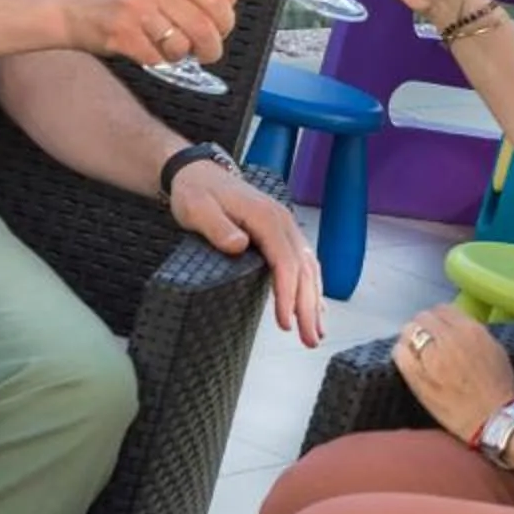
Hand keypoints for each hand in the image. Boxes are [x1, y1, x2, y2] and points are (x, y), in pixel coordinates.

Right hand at [65, 0, 232, 68]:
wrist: (69, 7)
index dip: (225, 21)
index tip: (221, 31)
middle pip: (204, 26)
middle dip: (212, 47)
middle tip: (207, 54)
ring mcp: (137, 9)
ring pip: (182, 46)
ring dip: (180, 56)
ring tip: (170, 51)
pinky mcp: (122, 34)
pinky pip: (156, 58)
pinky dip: (157, 62)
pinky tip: (147, 52)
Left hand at [168, 163, 324, 345]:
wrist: (198, 173)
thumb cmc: (197, 193)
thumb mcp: (198, 208)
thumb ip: (218, 227)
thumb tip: (239, 245)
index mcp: (266, 217)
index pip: (284, 261)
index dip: (287, 294)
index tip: (285, 323)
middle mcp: (283, 222)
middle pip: (303, 269)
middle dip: (308, 307)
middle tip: (310, 340)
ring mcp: (285, 227)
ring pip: (309, 268)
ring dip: (314, 301)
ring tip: (316, 333)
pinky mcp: (281, 234)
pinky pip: (304, 263)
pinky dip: (312, 287)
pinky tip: (315, 307)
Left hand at [395, 303, 513, 440]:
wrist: (492, 419)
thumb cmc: (499, 386)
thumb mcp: (494, 349)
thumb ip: (471, 333)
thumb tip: (453, 328)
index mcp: (470, 330)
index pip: (443, 309)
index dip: (439, 317)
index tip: (439, 326)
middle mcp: (449, 339)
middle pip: (423, 317)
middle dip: (424, 325)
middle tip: (426, 337)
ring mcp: (431, 359)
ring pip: (409, 332)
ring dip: (411, 337)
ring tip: (415, 347)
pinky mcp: (417, 378)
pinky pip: (400, 354)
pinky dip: (402, 352)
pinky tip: (408, 359)